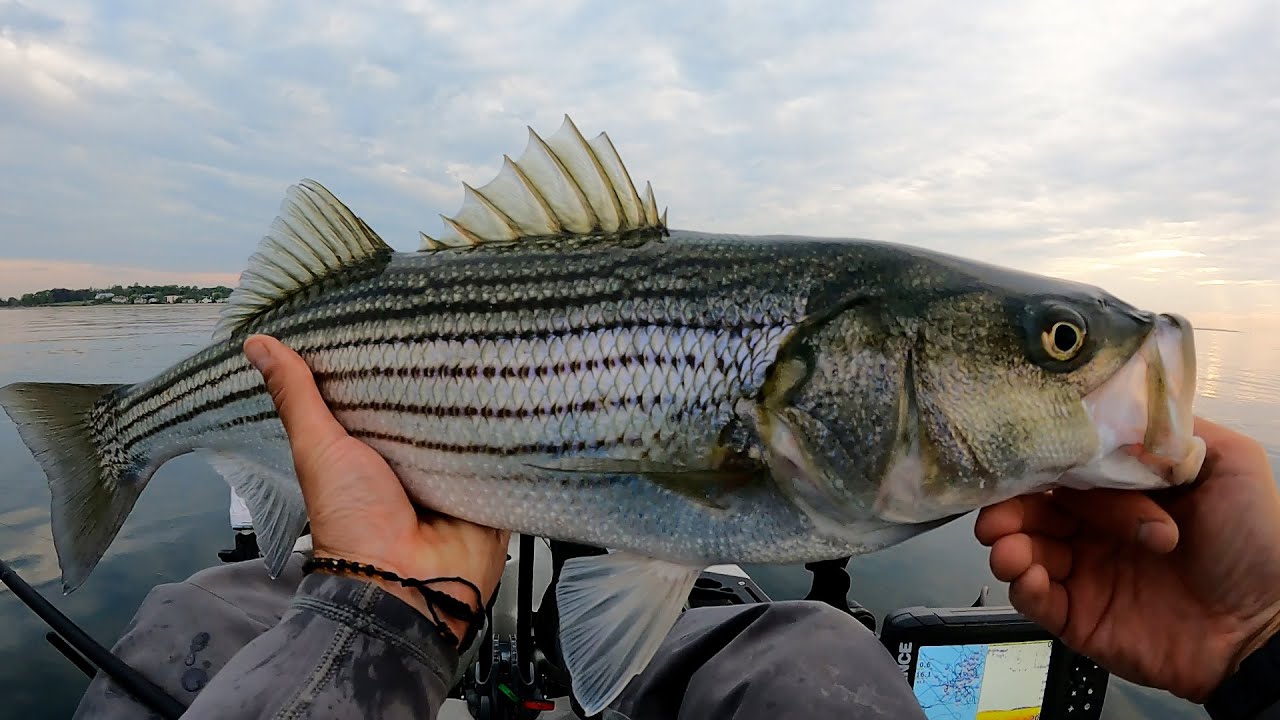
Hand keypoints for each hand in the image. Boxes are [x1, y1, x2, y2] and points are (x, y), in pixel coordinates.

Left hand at [244, 334, 509, 646]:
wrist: (405, 583)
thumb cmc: (352, 519)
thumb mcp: (319, 449)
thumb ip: (298, 398)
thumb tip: (257, 343)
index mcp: (373, 445)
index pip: (385, 389)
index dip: (390, 356)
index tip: (400, 311)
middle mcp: (416, 456)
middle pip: (432, 403)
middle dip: (442, 371)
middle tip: (457, 318)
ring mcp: (455, 471)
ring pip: (472, 421)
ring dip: (481, 396)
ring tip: (496, 343)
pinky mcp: (490, 485)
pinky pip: (506, 449)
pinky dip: (512, 428)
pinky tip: (523, 391)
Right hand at [975, 417, 1279, 701]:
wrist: (1267, 627)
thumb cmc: (1256, 544)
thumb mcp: (1229, 464)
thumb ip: (1169, 432)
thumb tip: (1112, 411)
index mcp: (1120, 492)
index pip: (1062, 470)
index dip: (1035, 466)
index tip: (1016, 465)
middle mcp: (1095, 529)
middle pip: (1029, 510)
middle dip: (1006, 509)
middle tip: (997, 518)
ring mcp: (1085, 574)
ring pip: (1021, 551)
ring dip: (1007, 546)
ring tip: (1011, 550)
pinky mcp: (1080, 617)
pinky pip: (1035, 601)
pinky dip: (1022, 586)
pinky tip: (1030, 576)